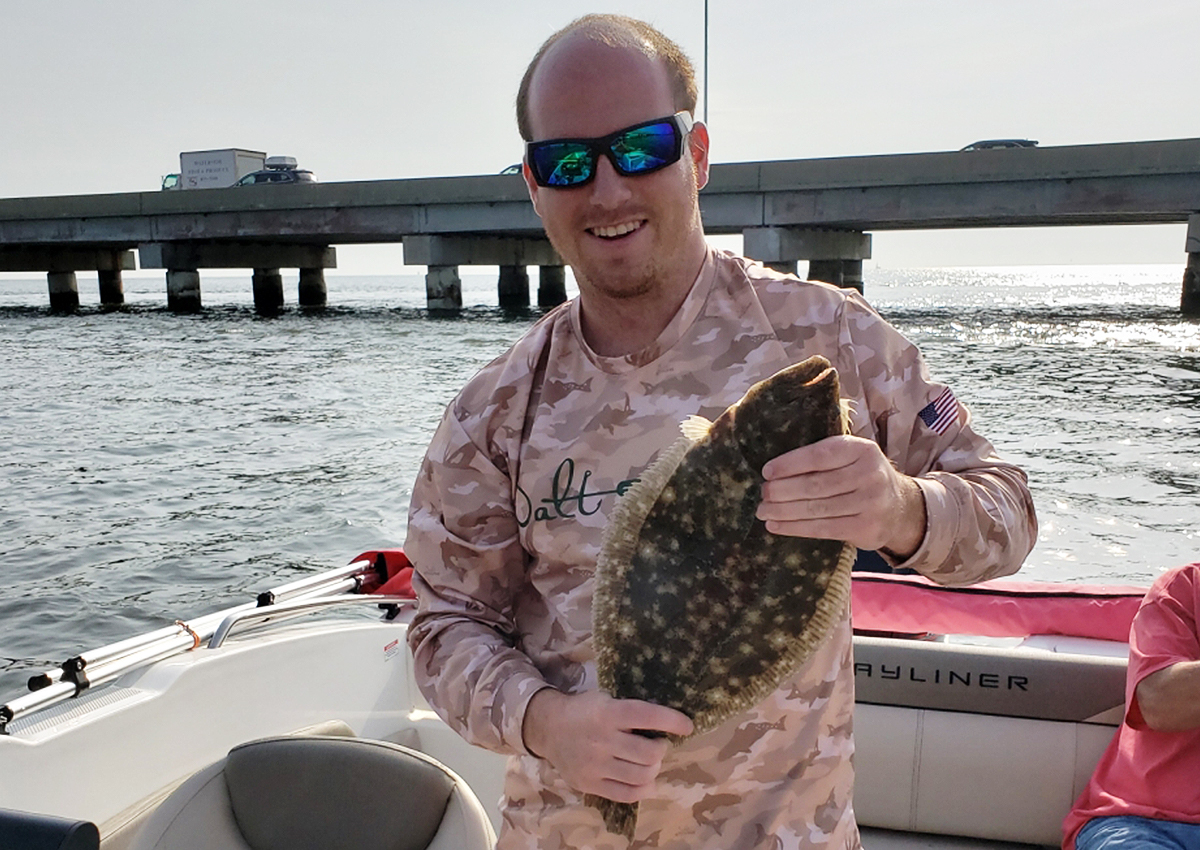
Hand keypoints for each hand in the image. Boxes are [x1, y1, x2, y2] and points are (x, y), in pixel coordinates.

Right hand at [521, 688, 693, 801]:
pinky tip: (645, 780)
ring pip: (642, 776)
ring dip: (654, 768)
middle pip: (650, 754)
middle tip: (658, 744)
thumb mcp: (606, 699)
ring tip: (649, 761)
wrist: (548, 728)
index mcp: (608, 713)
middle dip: (661, 748)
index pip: (648, 716)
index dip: (672, 721)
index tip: (687, 726)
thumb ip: (631, 711)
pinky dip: (644, 788)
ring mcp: (595, 765)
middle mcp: (602, 740)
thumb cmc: (584, 710)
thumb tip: (668, 721)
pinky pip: (627, 794)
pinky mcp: (589, 784)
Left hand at [757, 434, 926, 558]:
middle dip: (782, 490)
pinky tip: (776, 526)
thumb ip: (823, 456)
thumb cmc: (860, 476)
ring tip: (763, 511)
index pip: (820, 455)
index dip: (790, 464)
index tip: (766, 471)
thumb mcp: (851, 457)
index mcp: (861, 449)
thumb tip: (774, 468)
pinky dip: (794, 528)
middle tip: (762, 494)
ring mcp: (871, 503)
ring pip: (816, 508)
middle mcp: (869, 474)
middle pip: (815, 484)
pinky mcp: (866, 528)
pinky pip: (822, 529)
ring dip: (783, 511)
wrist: (898, 507)